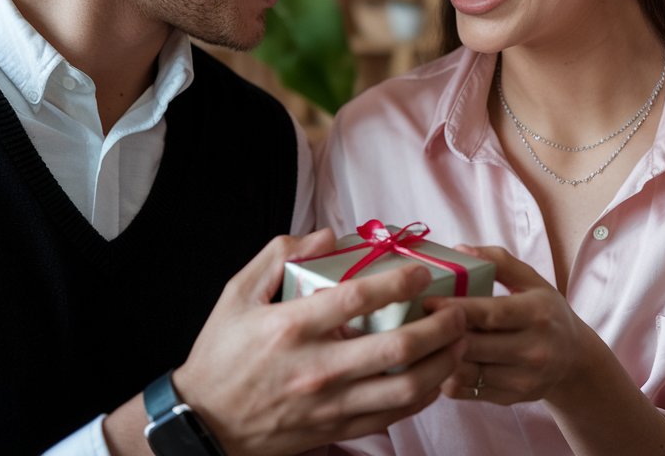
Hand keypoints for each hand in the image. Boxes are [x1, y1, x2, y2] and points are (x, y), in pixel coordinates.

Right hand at [168, 229, 466, 455]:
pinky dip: (424, 395)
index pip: (358, 299)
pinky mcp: (337, 428)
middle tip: (459, 310)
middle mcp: (317, 367)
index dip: (398, 282)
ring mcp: (331, 403)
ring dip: (444, 364)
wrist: (203, 423)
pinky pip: (394, 415)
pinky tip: (436, 377)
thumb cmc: (220, 355)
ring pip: (406, 388)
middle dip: (441, 327)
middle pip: (398, 347)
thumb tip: (328, 235)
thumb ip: (278, 256)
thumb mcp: (236, 294)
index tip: (422, 273)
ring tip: (460, 343)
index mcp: (291, 327)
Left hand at [425, 245, 602, 407]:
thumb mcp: (532, 281)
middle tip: (411, 320)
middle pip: (474, 344)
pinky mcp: (510, 399)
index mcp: (538, 314)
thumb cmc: (546, 313)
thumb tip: (460, 249)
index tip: (425, 300)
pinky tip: (434, 359)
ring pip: (466, 371)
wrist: (574, 361)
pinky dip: (444, 375)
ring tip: (419, 340)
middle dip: (439, 333)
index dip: (454, 308)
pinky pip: (466, 391)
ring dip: (438, 356)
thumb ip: (499, 261)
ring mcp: (522, 379)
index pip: (490, 313)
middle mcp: (534, 350)